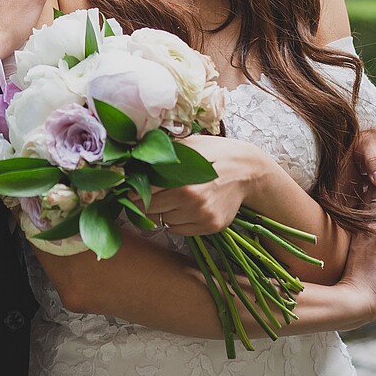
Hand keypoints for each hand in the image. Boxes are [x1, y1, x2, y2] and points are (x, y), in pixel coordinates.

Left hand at [144, 135, 266, 236]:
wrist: (247, 170)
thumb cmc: (215, 153)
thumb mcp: (188, 144)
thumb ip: (162, 154)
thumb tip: (133, 158)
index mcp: (182, 182)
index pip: (144, 194)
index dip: (133, 192)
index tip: (128, 190)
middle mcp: (191, 203)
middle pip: (151, 211)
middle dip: (144, 203)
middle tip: (143, 195)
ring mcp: (202, 217)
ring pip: (164, 222)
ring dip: (162, 212)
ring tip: (170, 198)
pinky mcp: (211, 227)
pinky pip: (180, 230)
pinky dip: (176, 221)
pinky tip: (183, 207)